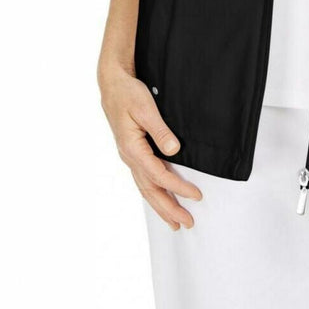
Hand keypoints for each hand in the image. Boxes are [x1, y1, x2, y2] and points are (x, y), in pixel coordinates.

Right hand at [98, 64, 202, 229]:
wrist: (112, 85)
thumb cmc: (128, 94)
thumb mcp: (145, 108)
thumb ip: (160, 130)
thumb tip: (174, 150)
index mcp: (132, 148)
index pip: (159, 176)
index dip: (178, 188)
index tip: (196, 196)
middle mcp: (129, 157)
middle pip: (150, 190)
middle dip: (169, 208)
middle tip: (187, 223)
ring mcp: (129, 157)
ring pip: (145, 188)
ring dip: (161, 206)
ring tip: (175, 221)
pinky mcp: (132, 152)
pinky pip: (143, 179)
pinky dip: (153, 193)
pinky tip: (160, 199)